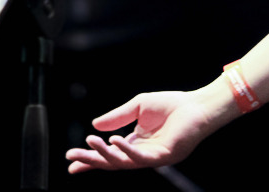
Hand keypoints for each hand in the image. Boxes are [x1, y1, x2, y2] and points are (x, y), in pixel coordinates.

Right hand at [65, 88, 229, 173]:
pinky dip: (126, 150)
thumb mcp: (138, 106)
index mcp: (135, 142)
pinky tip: (114, 142)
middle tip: (71, 159)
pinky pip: (140, 157)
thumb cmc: (172, 105)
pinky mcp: (163, 156)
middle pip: (111, 162)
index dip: (90, 159)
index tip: (71, 163)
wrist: (198, 105)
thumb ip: (117, 116)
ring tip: (88, 144)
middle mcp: (142, 153)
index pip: (109, 154)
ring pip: (123, 162)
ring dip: (104, 155)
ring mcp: (152, 157)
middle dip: (90, 161)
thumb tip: (94, 125)